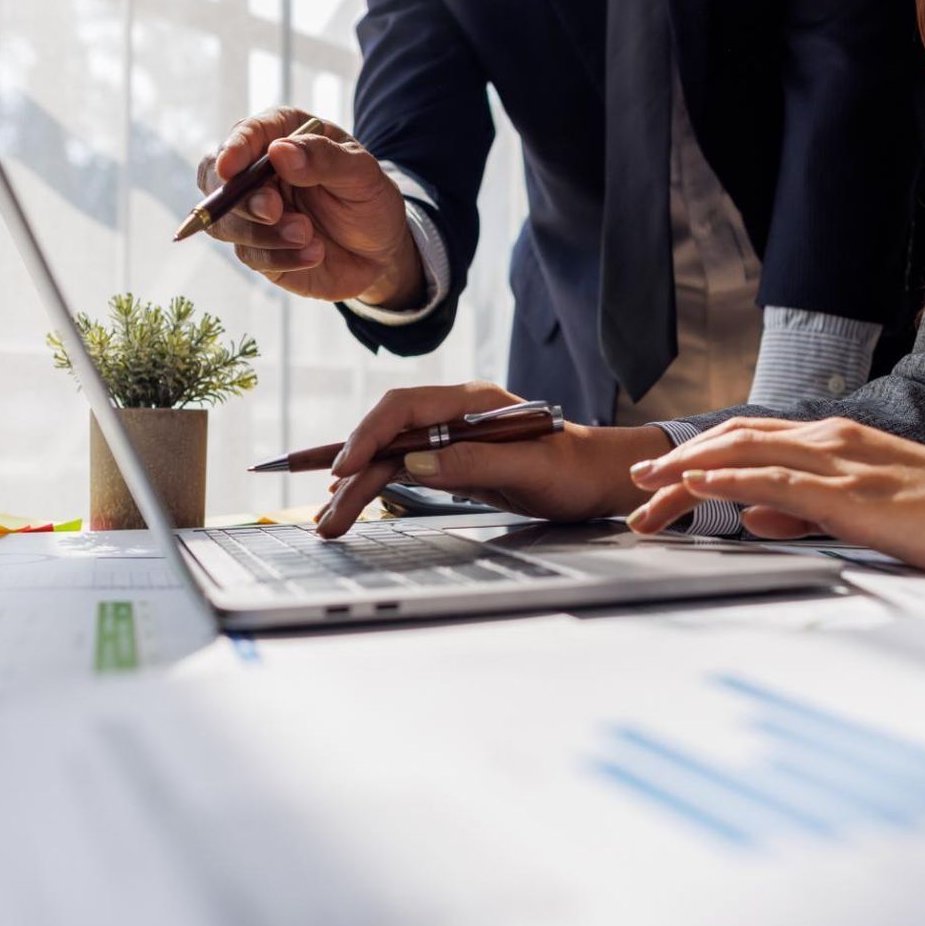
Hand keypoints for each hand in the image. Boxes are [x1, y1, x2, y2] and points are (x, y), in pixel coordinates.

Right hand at [197, 107, 424, 306]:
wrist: (381, 252)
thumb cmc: (370, 201)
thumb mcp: (362, 175)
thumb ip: (324, 159)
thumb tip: (280, 151)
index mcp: (282, 135)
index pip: (247, 133)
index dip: (234, 149)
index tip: (230, 168)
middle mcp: (258, 171)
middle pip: (216, 178)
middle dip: (240, 197)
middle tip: (274, 210)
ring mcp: (253, 212)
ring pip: (225, 221)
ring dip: (262, 233)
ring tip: (308, 235)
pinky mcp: (256, 249)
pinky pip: (250, 255)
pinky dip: (279, 257)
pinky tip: (313, 254)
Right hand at [316, 382, 668, 538]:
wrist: (597, 478)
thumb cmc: (574, 469)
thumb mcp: (530, 468)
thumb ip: (475, 462)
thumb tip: (416, 465)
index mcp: (471, 402)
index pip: (403, 409)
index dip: (369, 435)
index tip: (346, 468)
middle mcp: (453, 414)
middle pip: (387, 436)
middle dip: (352, 472)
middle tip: (327, 514)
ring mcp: (450, 437)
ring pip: (389, 458)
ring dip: (357, 488)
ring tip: (329, 523)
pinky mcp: (451, 461)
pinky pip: (403, 471)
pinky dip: (375, 489)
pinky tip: (351, 503)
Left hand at [626, 417, 924, 578]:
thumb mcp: (865, 517)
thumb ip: (809, 512)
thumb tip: (757, 517)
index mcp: (837, 443)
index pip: (750, 442)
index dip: (696, 458)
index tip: (655, 482)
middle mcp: (833, 440)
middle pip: (734, 440)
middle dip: (676, 463)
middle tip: (632, 489)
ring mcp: (844, 462)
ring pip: (747, 452)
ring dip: (688, 470)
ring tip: (646, 491)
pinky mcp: (858, 494)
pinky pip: (783, 480)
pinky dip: (733, 478)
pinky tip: (701, 486)